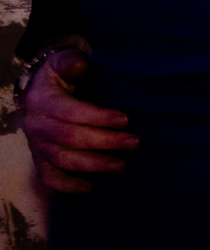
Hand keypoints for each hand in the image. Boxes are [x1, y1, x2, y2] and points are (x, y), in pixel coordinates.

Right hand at [22, 49, 136, 194]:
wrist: (41, 93)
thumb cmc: (62, 77)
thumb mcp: (63, 62)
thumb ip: (70, 61)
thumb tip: (80, 65)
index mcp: (42, 100)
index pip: (70, 112)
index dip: (98, 117)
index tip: (125, 119)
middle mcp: (36, 125)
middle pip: (69, 139)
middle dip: (104, 142)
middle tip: (134, 142)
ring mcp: (37, 145)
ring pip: (62, 160)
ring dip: (93, 165)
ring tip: (122, 165)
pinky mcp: (41, 160)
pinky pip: (50, 177)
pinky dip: (67, 185)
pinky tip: (90, 187)